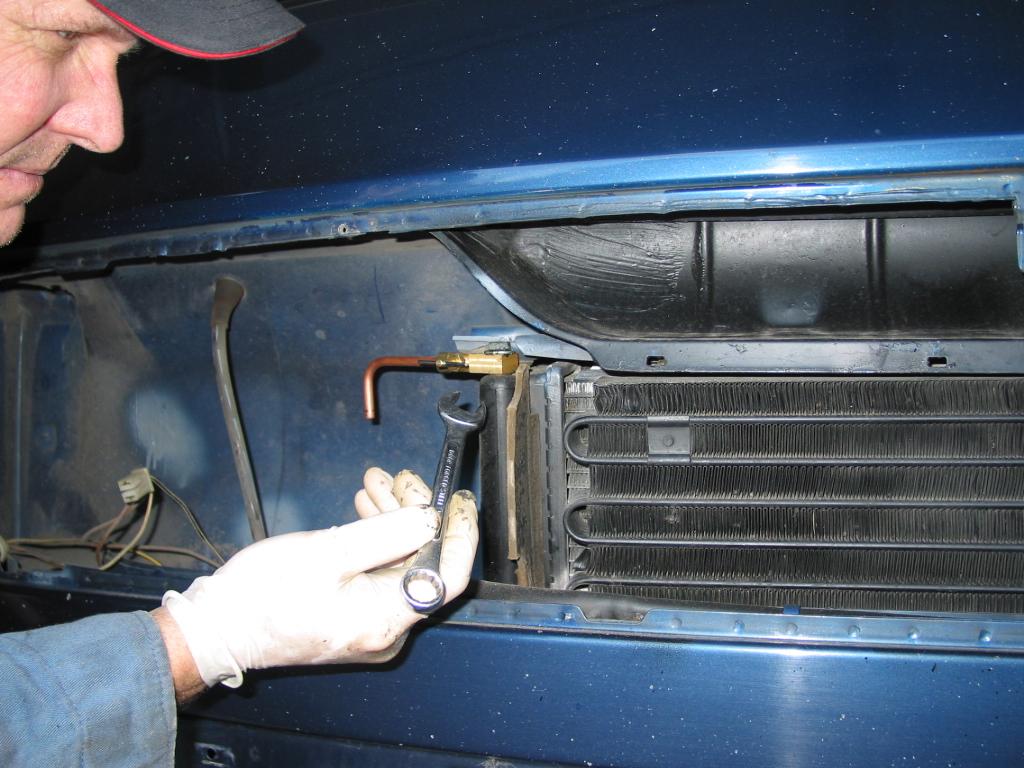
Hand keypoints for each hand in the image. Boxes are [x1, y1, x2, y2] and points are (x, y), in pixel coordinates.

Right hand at [159, 467, 477, 689]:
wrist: (217, 628)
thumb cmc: (261, 597)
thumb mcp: (327, 553)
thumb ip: (385, 534)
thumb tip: (429, 517)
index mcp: (385, 618)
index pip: (448, 576)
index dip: (458, 532)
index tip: (455, 498)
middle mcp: (386, 627)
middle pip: (423, 562)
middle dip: (415, 513)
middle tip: (400, 477)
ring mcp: (369, 622)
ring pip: (400, 562)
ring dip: (393, 519)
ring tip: (376, 484)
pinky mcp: (353, 613)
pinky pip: (379, 570)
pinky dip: (376, 537)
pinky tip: (365, 508)